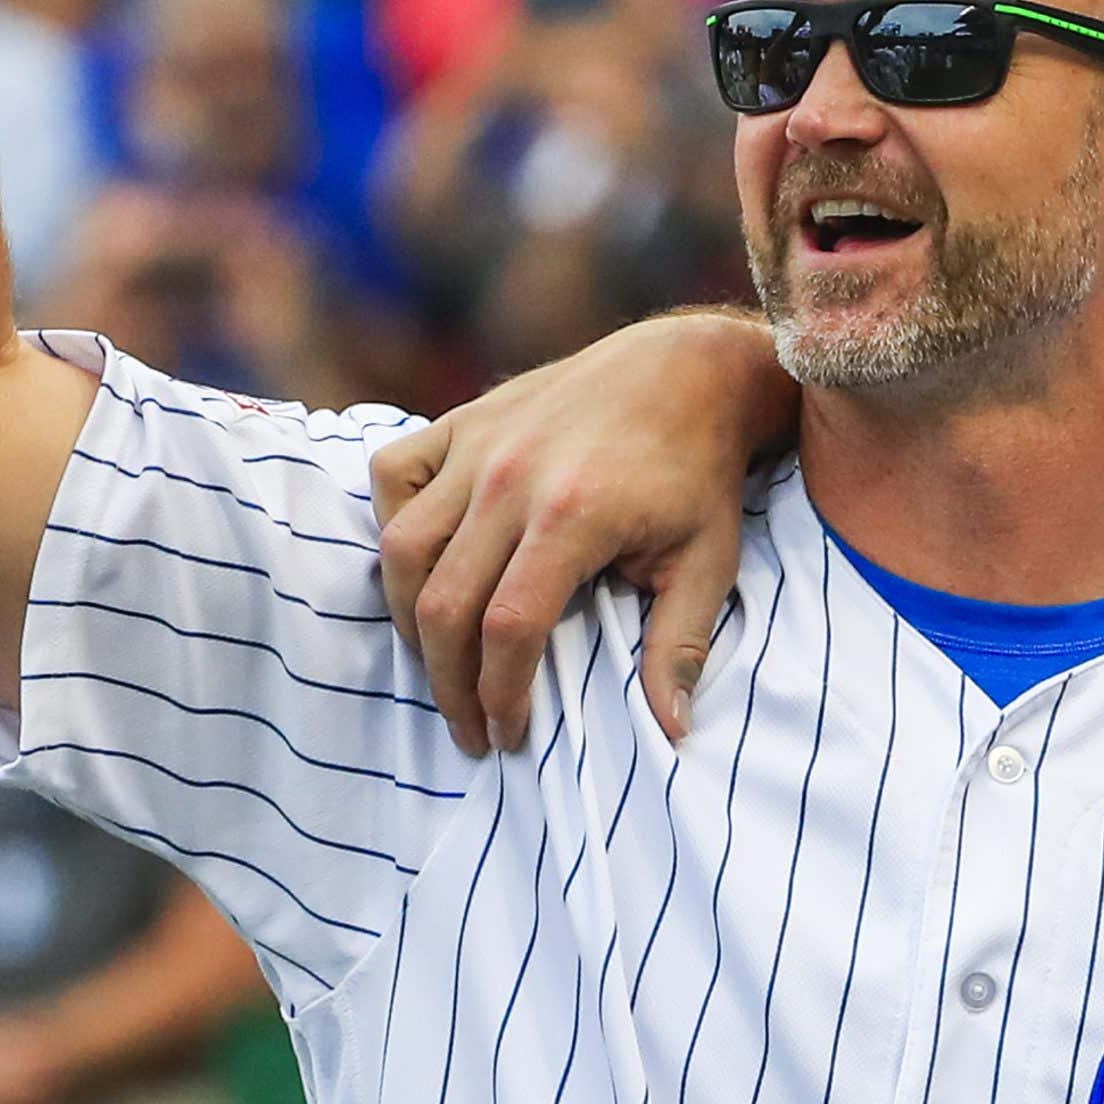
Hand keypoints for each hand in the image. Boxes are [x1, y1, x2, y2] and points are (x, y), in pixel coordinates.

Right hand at [367, 313, 787, 752]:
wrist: (686, 369)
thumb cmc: (700, 472)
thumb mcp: (709, 560)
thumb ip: (681, 645)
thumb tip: (671, 731)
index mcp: (574, 514)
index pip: (508, 629)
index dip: (499, 695)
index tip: (507, 734)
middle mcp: (511, 477)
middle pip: (443, 604)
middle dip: (449, 683)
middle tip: (470, 724)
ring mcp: (480, 443)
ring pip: (402, 549)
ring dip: (409, 618)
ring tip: (440, 662)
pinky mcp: (464, 419)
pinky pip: (393, 475)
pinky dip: (394, 524)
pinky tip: (423, 565)